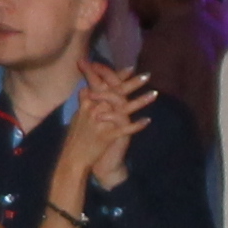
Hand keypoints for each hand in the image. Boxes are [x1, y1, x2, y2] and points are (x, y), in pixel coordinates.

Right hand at [75, 62, 149, 187]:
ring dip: (140, 100)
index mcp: (88, 103)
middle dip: (132, 83)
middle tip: (147, 75)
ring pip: (123, 108)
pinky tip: (148, 120)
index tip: (130, 68)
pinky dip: (137, 125)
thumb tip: (85, 88)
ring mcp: (101, 122)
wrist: (73, 159)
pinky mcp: (107, 136)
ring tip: (154, 94)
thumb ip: (83, 102)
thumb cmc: (75, 139)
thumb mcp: (77, 117)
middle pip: (116, 92)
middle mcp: (95, 110)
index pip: (105, 84)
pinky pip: (125, 129)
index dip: (118, 76)